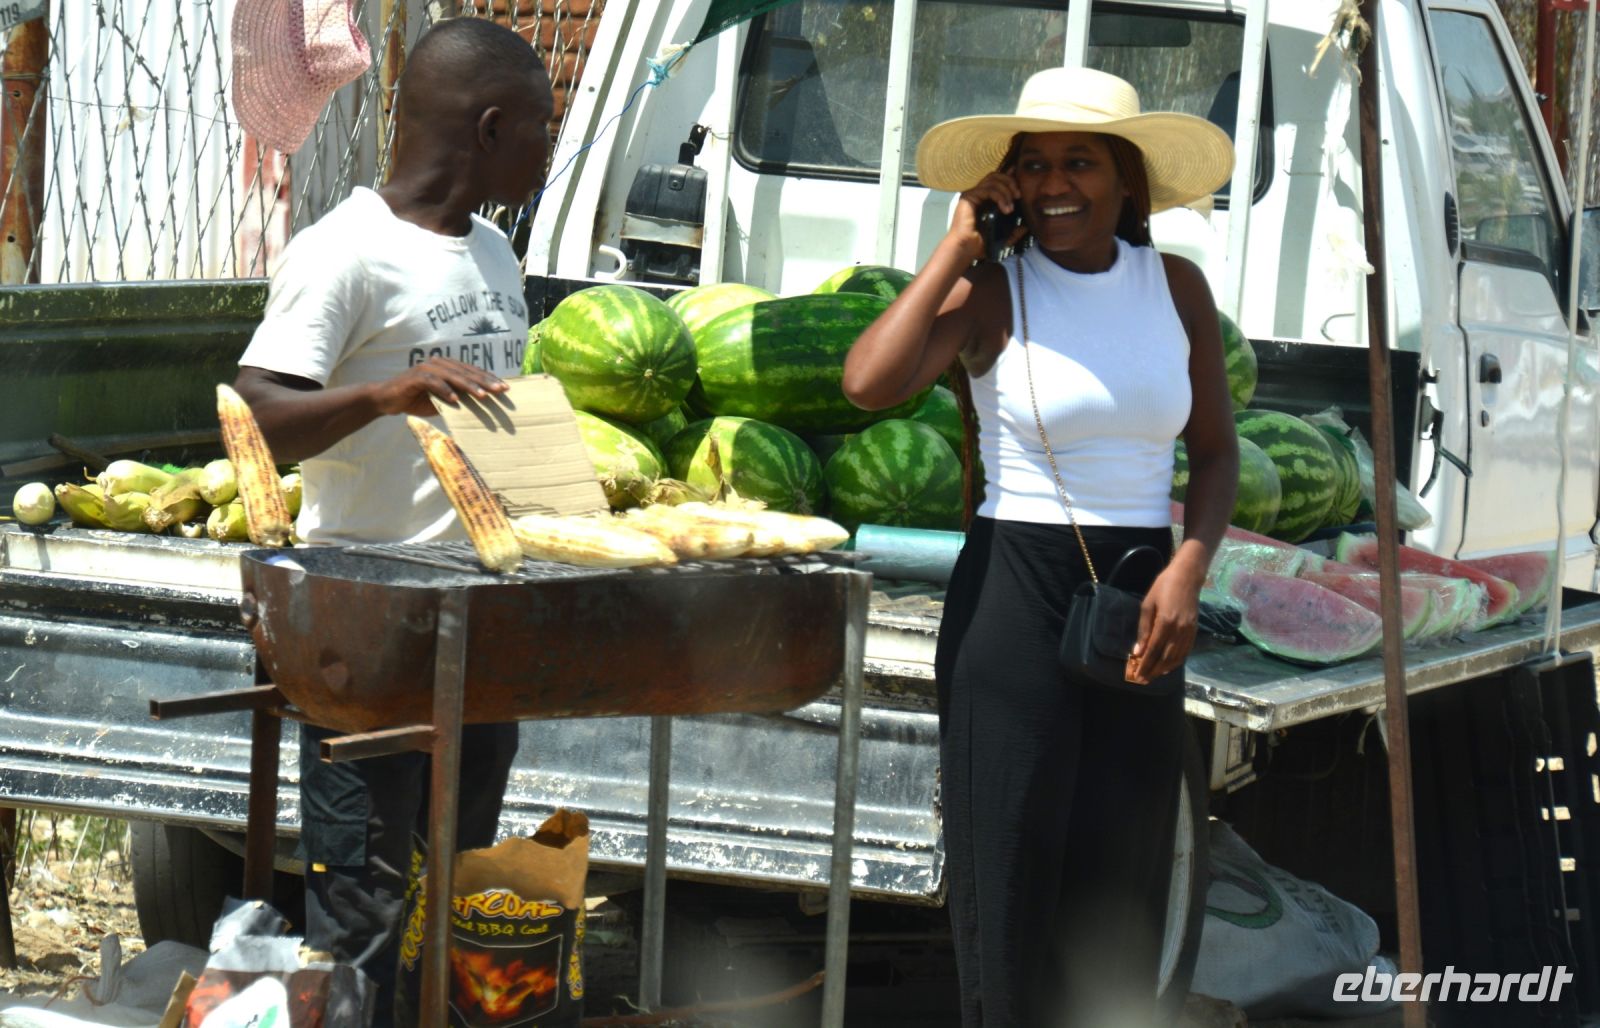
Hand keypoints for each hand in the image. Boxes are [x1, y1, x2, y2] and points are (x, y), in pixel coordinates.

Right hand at [370, 357, 508, 417]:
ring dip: (469, 386)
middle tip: (501, 390)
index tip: (505, 387)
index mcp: (447, 367)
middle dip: (485, 381)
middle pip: (466, 372)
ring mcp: (426, 369)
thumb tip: (480, 406)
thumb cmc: (416, 400)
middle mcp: (438, 364)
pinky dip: (444, 390)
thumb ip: (458, 399)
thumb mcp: (441, 401)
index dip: (488, 379)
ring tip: (483, 395)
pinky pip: (433, 383)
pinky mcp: (415, 377)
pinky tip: (455, 399)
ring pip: (453, 376)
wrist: (387, 400)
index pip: (471, 372)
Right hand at [953, 171, 1022, 258]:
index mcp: (985, 199)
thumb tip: (1026, 226)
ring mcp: (972, 194)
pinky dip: (1000, 196)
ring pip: (993, 180)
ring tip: (1011, 207)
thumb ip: (1013, 231)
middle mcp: (977, 193)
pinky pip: (988, 189)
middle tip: (1019, 196)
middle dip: (1010, 183)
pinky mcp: (968, 196)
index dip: (1011, 181)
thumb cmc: (979, 244)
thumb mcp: (1002, 237)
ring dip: (1006, 191)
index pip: (998, 181)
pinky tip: (1005, 209)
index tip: (1020, 193)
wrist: (966, 249)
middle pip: (996, 176)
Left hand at [1128, 565, 1201, 684]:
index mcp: (1165, 623)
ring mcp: (1189, 631)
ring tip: (1153, 676)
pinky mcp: (1194, 630)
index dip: (1145, 665)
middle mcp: (1179, 630)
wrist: (1187, 577)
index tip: (1137, 676)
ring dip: (1164, 669)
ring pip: (1177, 657)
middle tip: (1143, 680)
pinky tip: (1169, 667)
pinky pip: (1186, 651)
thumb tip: (1138, 651)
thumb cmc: (1163, 587)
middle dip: (1153, 671)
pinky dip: (1177, 662)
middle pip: (1165, 657)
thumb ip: (1143, 629)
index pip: (1153, 650)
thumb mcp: (1148, 605)